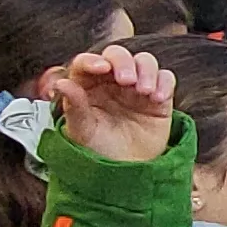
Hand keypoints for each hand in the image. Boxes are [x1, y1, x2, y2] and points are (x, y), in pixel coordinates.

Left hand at [41, 44, 177, 161]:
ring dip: (146, 70)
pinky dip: (164, 83)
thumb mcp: (82, 131)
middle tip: (126, 80)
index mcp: (87, 85)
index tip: (101, 68)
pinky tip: (157, 99)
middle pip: (118, 55)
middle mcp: (111, 81)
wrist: (127, 171)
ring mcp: (136, 87)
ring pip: (144, 61)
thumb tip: (61, 84)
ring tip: (144, 91)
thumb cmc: (100, 151)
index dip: (93, 60)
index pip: (86, 62)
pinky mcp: (158, 96)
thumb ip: (74, 106)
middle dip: (123, 62)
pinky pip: (165, 78)